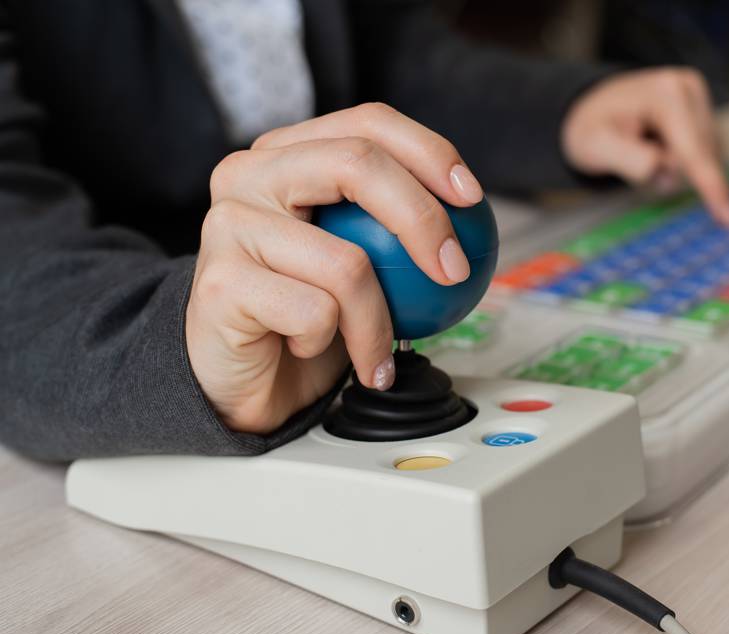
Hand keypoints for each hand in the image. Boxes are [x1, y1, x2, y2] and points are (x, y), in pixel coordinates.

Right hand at [186, 103, 483, 432]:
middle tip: (455, 272)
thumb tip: (474, 211)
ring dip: (378, 323)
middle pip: (356, 164)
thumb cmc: (303, 316)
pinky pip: (317, 313)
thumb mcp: (357, 259)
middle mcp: (248, 174)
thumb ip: (394, 226)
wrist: (240, 380)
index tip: (473, 199)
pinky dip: (330, 344)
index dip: (429, 152)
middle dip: (423, 218)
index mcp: (284, 154)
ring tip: (378, 354)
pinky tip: (312, 353)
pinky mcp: (220, 282)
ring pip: (347, 262)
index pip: (367, 125)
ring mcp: (228, 224)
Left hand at [561, 67, 728, 226]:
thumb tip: (663, 168)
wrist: (589, 110)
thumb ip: (629, 160)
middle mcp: (688, 87)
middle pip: (703, 153)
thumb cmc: (590, 128)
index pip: (693, 150)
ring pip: (708, 154)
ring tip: (642, 148)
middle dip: (675, 172)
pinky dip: (684, 161)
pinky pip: (704, 151)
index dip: (710, 185)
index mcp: (665, 93)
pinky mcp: (702, 110)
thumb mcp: (595, 146)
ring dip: (679, 167)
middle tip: (634, 157)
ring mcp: (698, 96)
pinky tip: (657, 148)